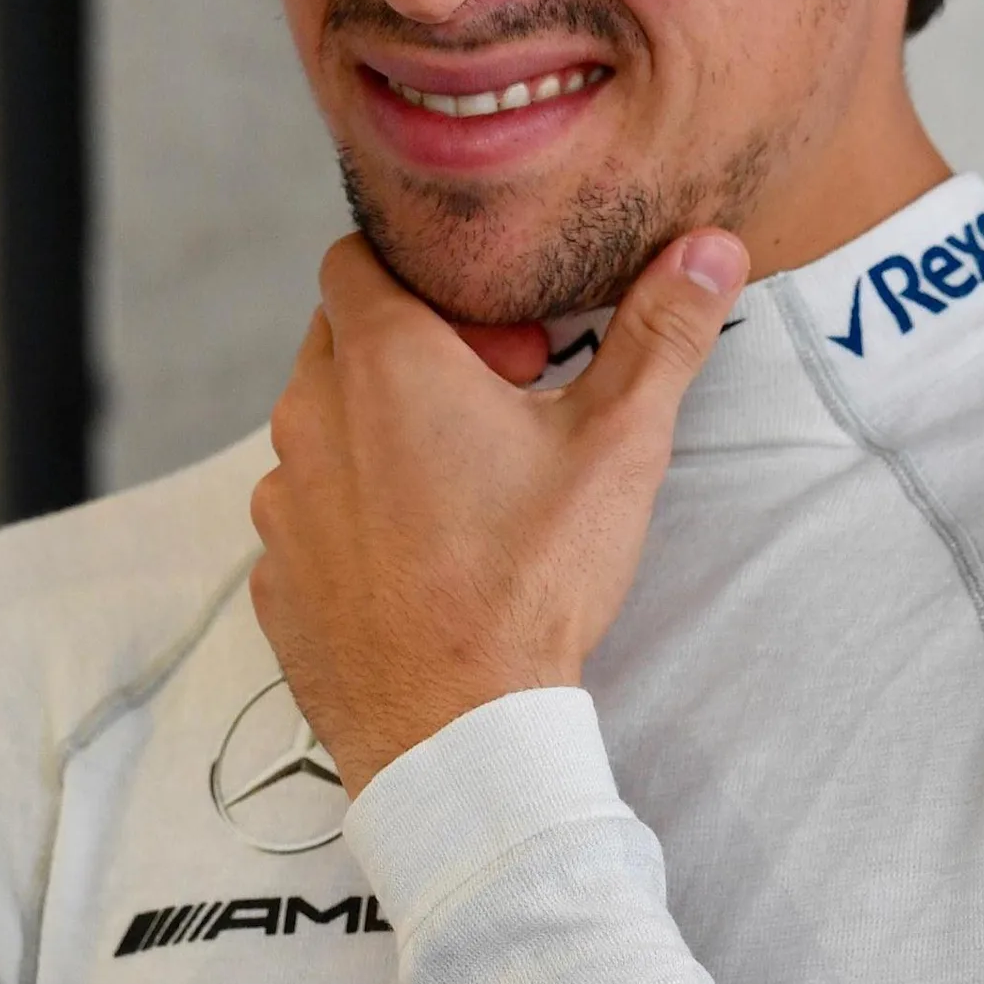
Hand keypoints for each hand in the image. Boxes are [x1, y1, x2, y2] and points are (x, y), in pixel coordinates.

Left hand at [249, 227, 747, 795]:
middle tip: (496, 410)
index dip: (431, 282)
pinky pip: (307, 517)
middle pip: (342, 340)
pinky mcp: (275, 577)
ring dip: (378, 437)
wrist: (457, 733)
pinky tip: (421, 562)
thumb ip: (662, 335)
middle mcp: (310, 419)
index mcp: (383, 363)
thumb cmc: (529, 583)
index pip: (358, 258)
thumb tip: (708, 250)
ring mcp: (281, 503)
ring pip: (321, 430)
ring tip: (463, 492)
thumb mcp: (617, 446)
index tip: (499, 345)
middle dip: (412, 354)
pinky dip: (354, 519)